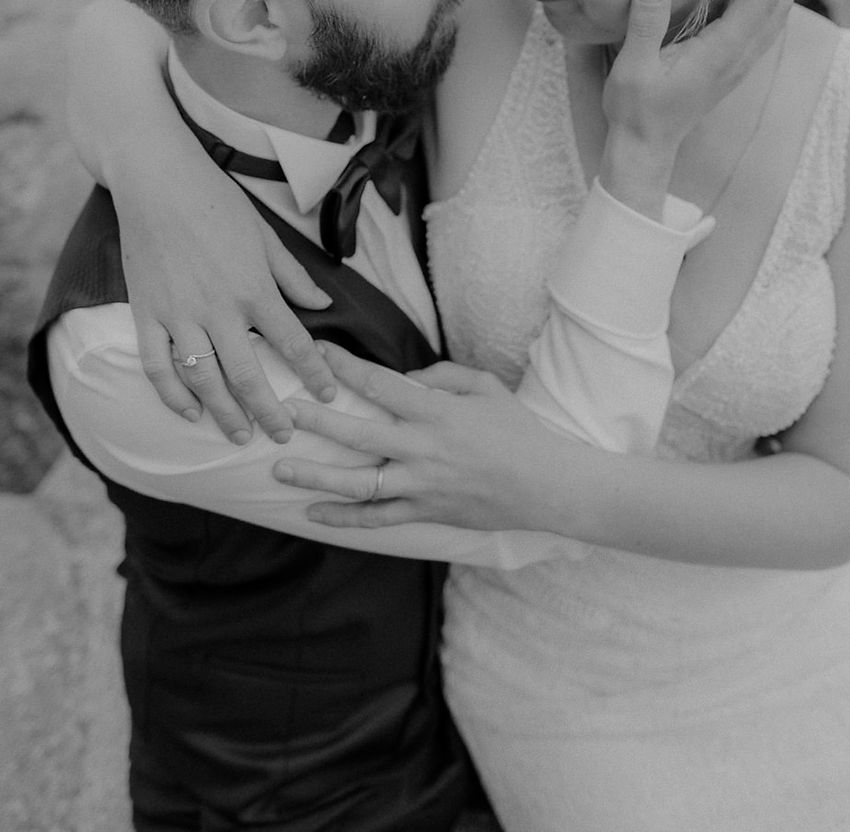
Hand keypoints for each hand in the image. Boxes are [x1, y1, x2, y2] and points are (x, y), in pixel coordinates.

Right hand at [116, 157, 335, 444]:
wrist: (158, 180)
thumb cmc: (218, 202)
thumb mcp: (266, 235)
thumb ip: (293, 276)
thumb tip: (324, 304)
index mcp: (255, 287)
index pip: (293, 342)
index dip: (314, 374)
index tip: (328, 394)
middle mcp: (218, 308)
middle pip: (249, 375)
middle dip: (269, 412)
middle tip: (282, 436)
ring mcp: (178, 313)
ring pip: (204, 379)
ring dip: (223, 414)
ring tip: (239, 436)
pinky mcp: (146, 312)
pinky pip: (157, 365)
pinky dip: (171, 395)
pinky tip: (189, 413)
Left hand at [273, 344, 563, 530]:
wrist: (545, 484)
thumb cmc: (516, 429)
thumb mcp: (484, 386)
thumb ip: (441, 375)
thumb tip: (404, 379)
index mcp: (437, 412)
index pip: (380, 385)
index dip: (345, 368)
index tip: (317, 353)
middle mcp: (423, 448)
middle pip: (358, 434)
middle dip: (316, 421)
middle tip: (282, 411)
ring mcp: (421, 485)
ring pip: (358, 483)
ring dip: (316, 476)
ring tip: (281, 468)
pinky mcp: (425, 513)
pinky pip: (377, 519)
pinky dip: (343, 518)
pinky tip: (313, 512)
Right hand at [600, 0, 792, 210]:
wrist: (646, 147)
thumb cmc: (635, 109)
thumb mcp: (632, 67)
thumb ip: (645, 23)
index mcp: (720, 53)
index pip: (761, 0)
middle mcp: (738, 58)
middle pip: (779, 5)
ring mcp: (739, 64)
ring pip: (775, 16)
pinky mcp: (732, 66)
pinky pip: (763, 26)